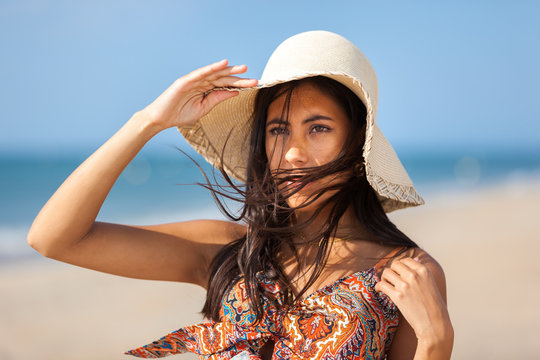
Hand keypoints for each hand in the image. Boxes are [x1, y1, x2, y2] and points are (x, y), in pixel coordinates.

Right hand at [139, 59, 257, 130]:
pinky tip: (223, 64)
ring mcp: (194, 80)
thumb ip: (218, 98)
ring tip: (243, 68)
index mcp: (207, 90)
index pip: (226, 86)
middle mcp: (202, 83)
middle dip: (239, 77)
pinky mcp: (185, 81)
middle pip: (223, 78)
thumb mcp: (204, 108)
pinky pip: (201, 73)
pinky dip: (212, 68)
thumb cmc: (180, 114)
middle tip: (254, 77)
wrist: (162, 119)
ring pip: (215, 74)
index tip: (254, 85)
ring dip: (229, 70)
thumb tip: (235, 92)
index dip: (240, 85)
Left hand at [374, 257, 451, 343]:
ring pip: (386, 273)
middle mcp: (414, 275)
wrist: (434, 324)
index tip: (398, 273)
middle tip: (391, 280)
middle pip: (394, 265)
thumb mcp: (431, 283)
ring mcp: (405, 285)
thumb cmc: (434, 306)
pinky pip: (381, 285)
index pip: (405, 260)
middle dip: (391, 271)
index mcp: (423, 271)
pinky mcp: (397, 296)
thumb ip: (421, 271)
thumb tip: (415, 258)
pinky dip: (378, 287)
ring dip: (384, 278)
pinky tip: (380, 290)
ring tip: (386, 285)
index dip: (399, 266)